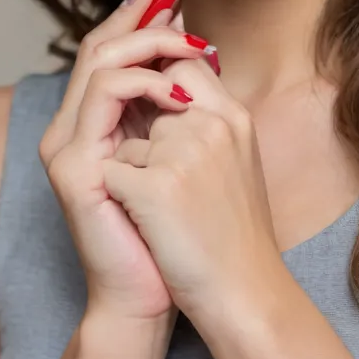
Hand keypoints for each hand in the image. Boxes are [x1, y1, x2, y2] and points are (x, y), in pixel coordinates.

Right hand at [38, 0, 215, 324]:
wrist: (152, 294)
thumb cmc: (170, 233)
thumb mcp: (179, 155)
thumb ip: (175, 106)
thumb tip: (199, 50)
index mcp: (94, 125)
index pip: (109, 51)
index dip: (138, 15)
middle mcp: (71, 129)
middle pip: (98, 45)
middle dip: (140, 14)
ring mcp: (65, 147)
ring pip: (97, 62)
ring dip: (146, 42)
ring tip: (188, 41)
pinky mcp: (71, 167)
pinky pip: (103, 100)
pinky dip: (142, 82)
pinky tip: (178, 89)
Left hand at [101, 55, 287, 326]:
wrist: (244, 294)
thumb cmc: (234, 235)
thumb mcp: (235, 163)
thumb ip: (206, 119)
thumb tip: (168, 84)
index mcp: (234, 118)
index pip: (183, 64)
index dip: (156, 79)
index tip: (148, 107)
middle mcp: (212, 126)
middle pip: (149, 97)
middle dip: (141, 132)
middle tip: (165, 179)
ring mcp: (184, 153)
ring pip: (127, 138)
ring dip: (131, 170)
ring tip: (165, 212)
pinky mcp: (156, 187)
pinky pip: (114, 170)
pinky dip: (121, 198)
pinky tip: (148, 224)